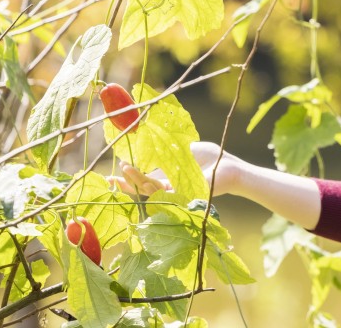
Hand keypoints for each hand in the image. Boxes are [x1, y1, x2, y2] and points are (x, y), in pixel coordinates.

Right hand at [108, 141, 243, 197]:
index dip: (128, 180)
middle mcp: (169, 189)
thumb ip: (164, 151)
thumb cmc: (209, 157)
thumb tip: (143, 143)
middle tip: (112, 178)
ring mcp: (176, 194)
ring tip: (124, 171)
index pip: (143, 181)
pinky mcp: (184, 196)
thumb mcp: (181, 149)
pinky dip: (151, 187)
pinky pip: (164, 193)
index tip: (112, 176)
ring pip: (150, 192)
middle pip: (142, 190)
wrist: (229, 166)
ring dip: (136, 183)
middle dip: (126, 185)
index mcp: (167, 179)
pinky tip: (142, 180)